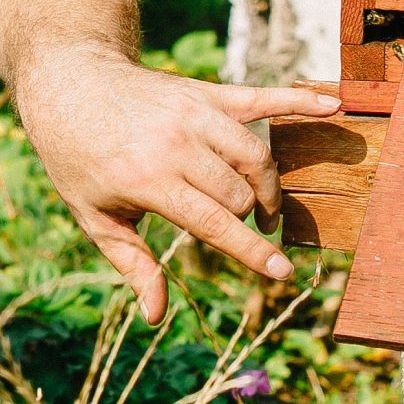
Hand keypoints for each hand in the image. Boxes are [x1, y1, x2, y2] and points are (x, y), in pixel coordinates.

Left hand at [12, 45, 341, 321]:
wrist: (70, 86)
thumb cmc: (78, 159)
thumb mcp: (93, 217)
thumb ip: (132, 265)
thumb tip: (155, 316)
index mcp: (147, 180)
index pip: (214, 222)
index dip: (251, 251)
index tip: (282, 273)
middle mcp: (176, 145)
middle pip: (241, 192)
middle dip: (249, 216)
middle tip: (246, 226)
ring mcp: (194, 115)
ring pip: (256, 156)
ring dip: (266, 184)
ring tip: (259, 203)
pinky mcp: (205, 93)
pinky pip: (260, 98)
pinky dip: (298, 101)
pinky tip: (333, 107)